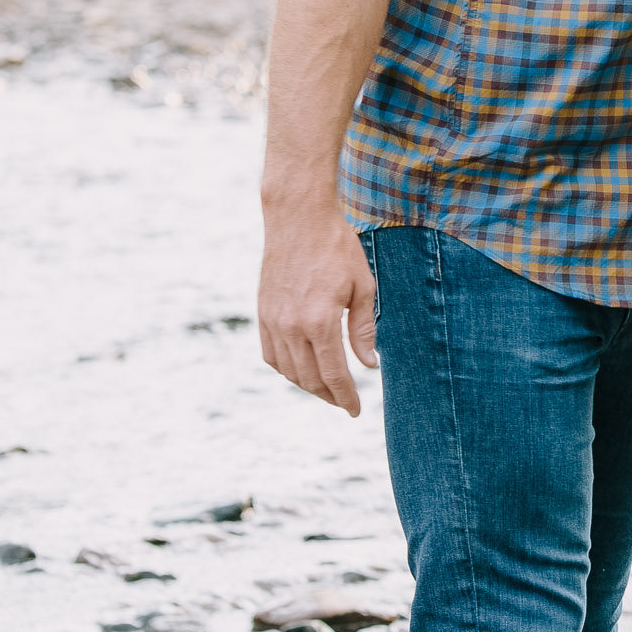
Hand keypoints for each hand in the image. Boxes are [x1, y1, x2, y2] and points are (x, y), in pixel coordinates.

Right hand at [257, 205, 377, 415]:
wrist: (299, 220)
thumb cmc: (337, 249)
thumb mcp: (363, 286)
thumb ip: (363, 330)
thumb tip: (369, 366)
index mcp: (320, 321)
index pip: (333, 374)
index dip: (345, 397)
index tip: (355, 411)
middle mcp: (291, 327)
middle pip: (309, 379)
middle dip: (328, 396)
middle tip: (345, 402)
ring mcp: (272, 321)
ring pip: (288, 371)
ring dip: (307, 385)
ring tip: (327, 389)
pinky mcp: (263, 314)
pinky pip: (271, 355)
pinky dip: (287, 369)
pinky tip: (302, 369)